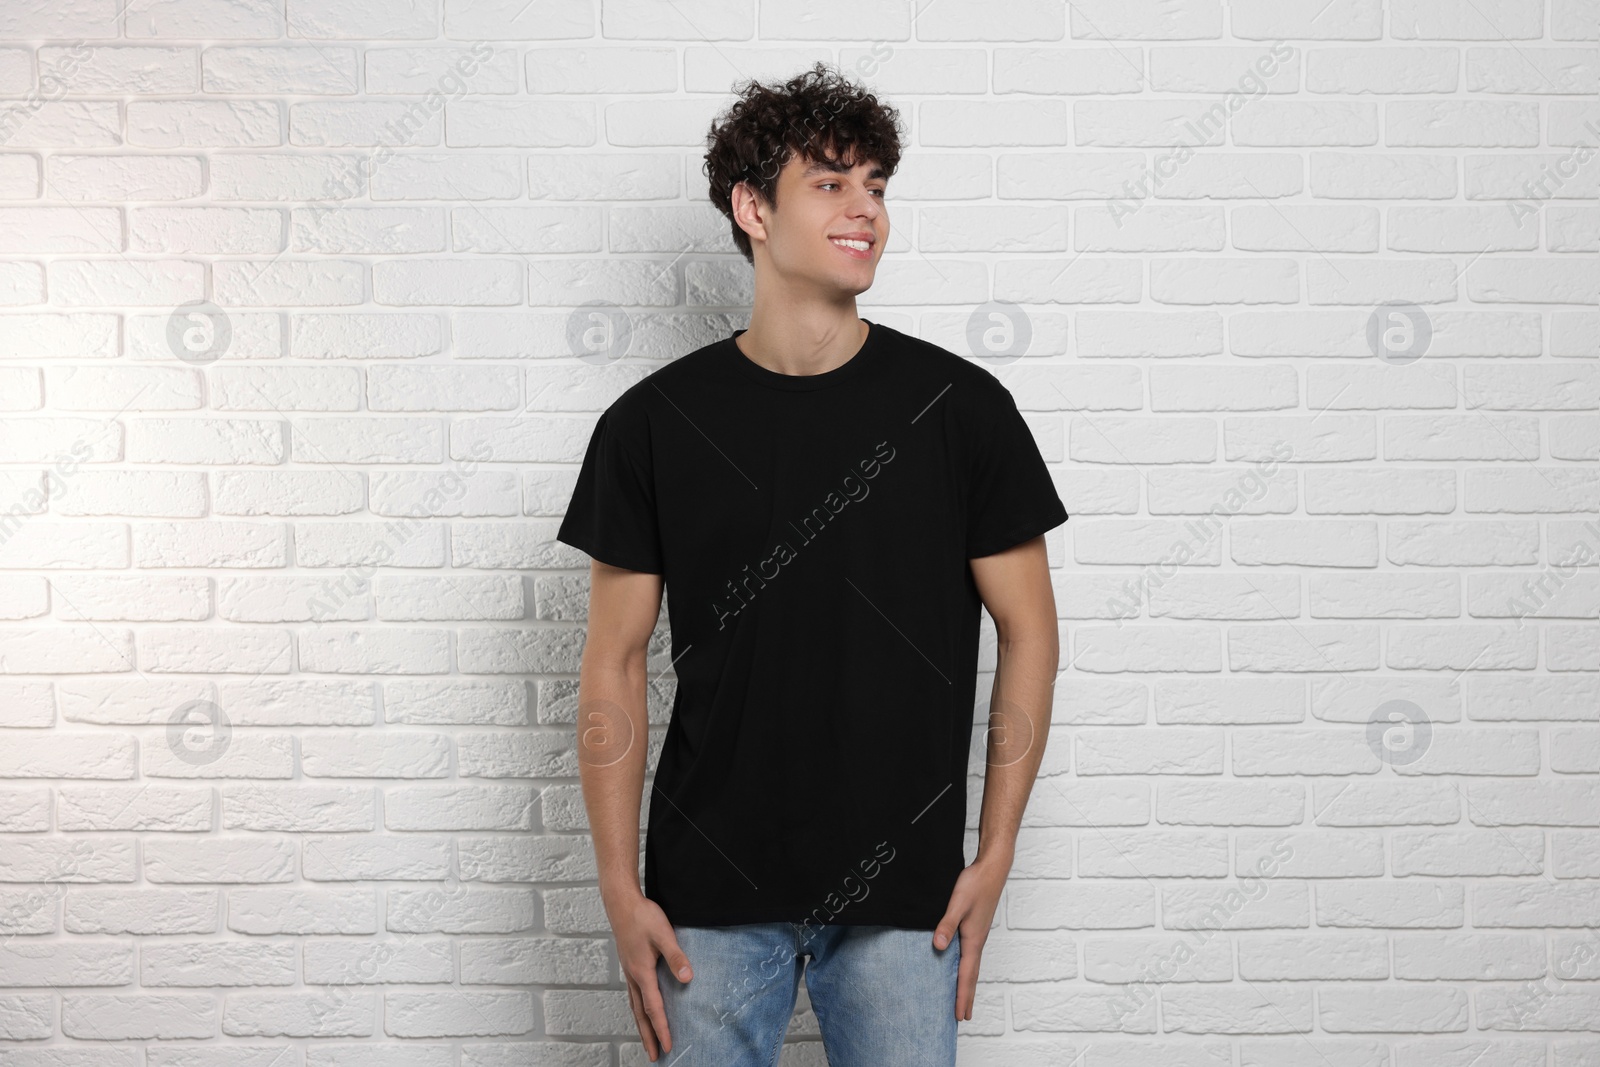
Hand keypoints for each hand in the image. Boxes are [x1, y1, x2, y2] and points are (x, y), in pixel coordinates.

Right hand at [607, 891, 692, 1060]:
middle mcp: (633, 976)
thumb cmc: (642, 917)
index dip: (662, 1028)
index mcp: (642, 972)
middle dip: (648, 1036)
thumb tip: (688, 978)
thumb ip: (676, 956)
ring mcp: (629, 971)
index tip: (668, 1046)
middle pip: (640, 1014)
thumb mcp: (664, 934)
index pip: (654, 1008)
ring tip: (647, 1040)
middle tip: (654, 1056)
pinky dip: (638, 1009)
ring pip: (635, 1006)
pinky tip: (642, 1009)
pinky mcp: (629, 965)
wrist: (621, 903)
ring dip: (641, 1025)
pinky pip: (633, 994)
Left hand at [931, 851, 1011, 1020]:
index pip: (966, 975)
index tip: (959, 1016)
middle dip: (966, 997)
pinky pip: (970, 956)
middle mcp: (977, 941)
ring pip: (971, 967)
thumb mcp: (957, 903)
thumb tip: (938, 946)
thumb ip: (946, 924)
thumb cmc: (975, 884)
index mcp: (973, 940)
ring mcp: (978, 935)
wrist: (992, 869)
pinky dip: (966, 969)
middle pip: (971, 976)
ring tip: (963, 1000)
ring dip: (967, 985)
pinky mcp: (976, 928)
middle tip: (963, 1018)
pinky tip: (961, 969)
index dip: (961, 996)